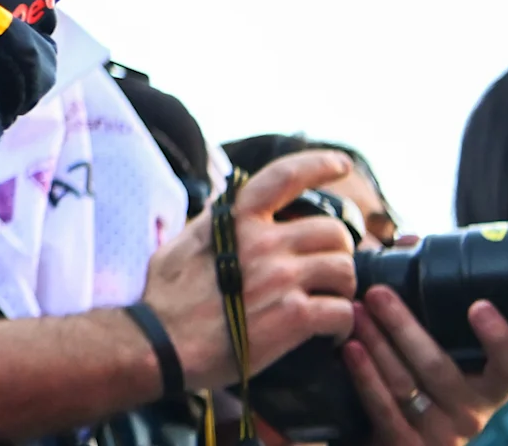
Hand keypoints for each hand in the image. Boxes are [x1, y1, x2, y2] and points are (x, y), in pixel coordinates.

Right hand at [135, 151, 364, 384]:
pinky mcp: (293, 316)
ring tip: (327, 302)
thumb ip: (213, 223)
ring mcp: (280, 277)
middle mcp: (262, 242)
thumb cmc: (166, 298)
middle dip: (337, 253)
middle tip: (326, 272)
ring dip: (342, 289)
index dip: (318, 164)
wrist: (161, 343)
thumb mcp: (183, 243)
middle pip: (333, 232)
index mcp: (235, 219)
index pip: (284, 177)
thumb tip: (225, 207)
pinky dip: (341, 325)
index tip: (340, 164)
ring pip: (345, 271)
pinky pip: (343, 312)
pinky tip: (327, 334)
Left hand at [336, 288, 507, 445]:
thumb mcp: (434, 350)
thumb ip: (428, 301)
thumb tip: (408, 241)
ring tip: (354, 312)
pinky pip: (384, 409)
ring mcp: (440, 434)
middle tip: (377, 292)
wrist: (392, 439)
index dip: (501, 339)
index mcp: (487, 386)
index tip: (479, 305)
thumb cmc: (418, 381)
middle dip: (405, 327)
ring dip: (378, 344)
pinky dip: (365, 377)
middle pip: (440, 369)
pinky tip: (351, 350)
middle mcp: (471, 413)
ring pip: (407, 385)